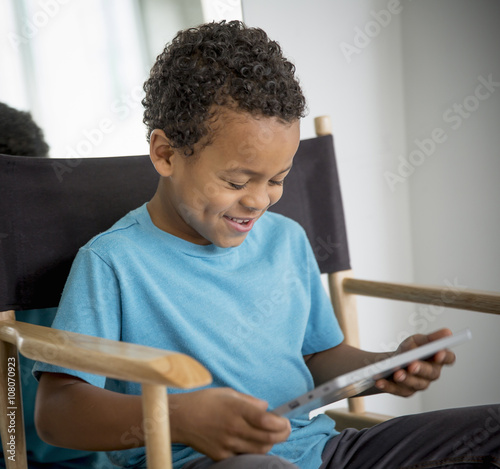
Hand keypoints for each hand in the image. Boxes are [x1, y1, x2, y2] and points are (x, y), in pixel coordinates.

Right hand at [171, 387, 290, 460]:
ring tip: (269, 434)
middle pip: (268, 439)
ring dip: (269, 443)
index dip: (281, 423)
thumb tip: (266, 407)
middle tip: (285, 429)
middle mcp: (234, 428)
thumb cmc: (204, 401)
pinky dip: (253, 450)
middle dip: (282, 435)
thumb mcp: (229, 393)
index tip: (286, 420)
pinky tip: (251, 441)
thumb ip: (250, 401)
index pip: (266, 421)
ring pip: (259, 450)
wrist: (181, 418)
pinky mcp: (221, 455)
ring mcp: (228, 444)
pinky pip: (244, 456)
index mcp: (236, 409)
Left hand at [375, 328, 455, 396]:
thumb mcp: (417, 340)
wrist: (392, 362)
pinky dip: (388, 385)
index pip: (448, 358)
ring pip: (415, 384)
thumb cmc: (408, 350)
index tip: (438, 353)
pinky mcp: (405, 391)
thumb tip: (447, 332)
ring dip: (405, 379)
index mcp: (437, 359)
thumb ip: (430, 338)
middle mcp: (431, 374)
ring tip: (396, 373)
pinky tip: (379, 381)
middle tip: (412, 365)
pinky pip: (397, 390)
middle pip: (431, 373)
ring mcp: (419, 384)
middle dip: (421, 369)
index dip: (445, 357)